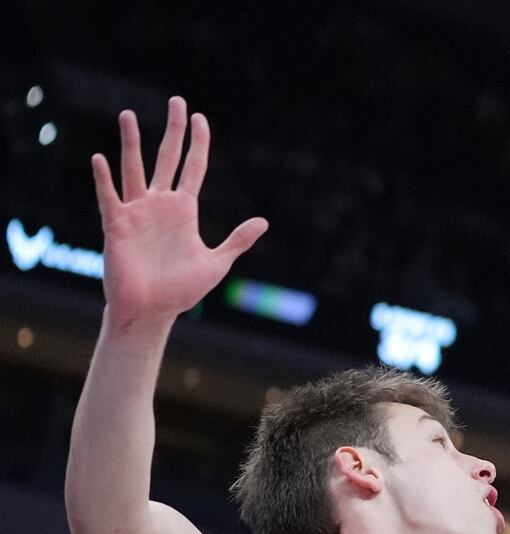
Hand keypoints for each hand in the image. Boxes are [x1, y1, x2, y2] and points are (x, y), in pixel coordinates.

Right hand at [93, 97, 267, 327]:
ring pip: (134, 168)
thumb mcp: (217, 263)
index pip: (193, 168)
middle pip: (167, 158)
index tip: (201, 118)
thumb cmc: (181, 290)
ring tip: (129, 115)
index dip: (198, 143)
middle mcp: (160, 205)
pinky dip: (103, 179)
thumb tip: (263, 222)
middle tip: (177, 101)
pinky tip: (100, 158)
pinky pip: (109, 197)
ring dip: (131, 143)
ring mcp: (137, 212)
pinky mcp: (117, 226)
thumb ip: (237, 240)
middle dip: (173, 130)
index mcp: (184, 210)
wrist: (152, 311)